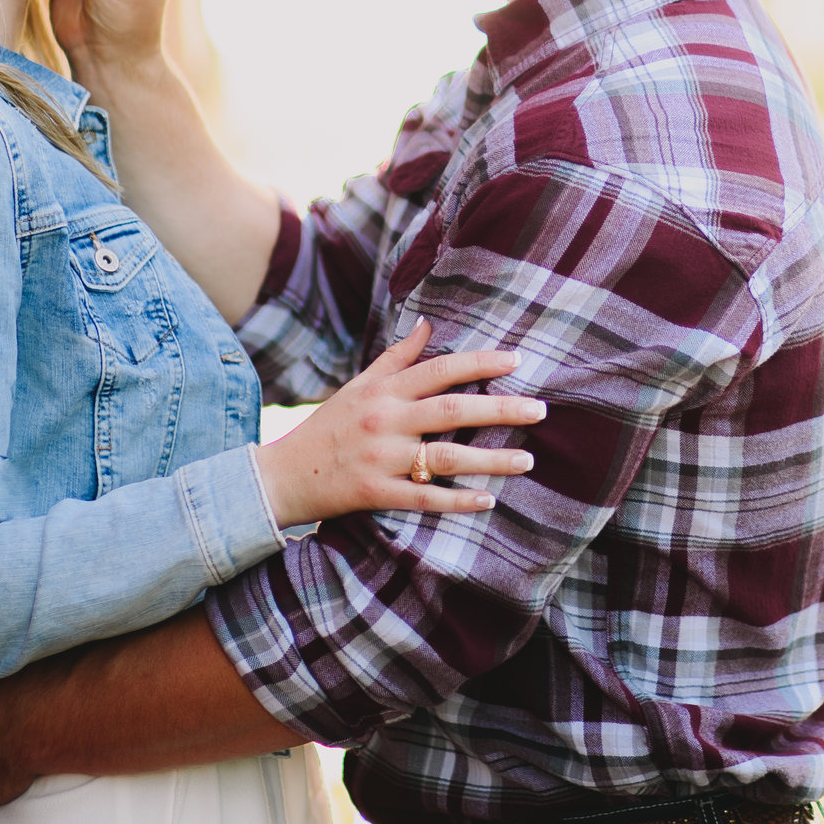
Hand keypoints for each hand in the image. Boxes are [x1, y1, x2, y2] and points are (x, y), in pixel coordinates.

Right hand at [254, 320, 544, 527]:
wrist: (282, 476)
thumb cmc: (328, 427)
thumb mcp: (359, 386)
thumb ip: (396, 357)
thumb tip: (428, 324)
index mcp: (384, 391)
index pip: (440, 369)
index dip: (481, 362)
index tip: (518, 359)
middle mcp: (385, 421)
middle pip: (451, 409)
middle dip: (500, 407)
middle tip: (541, 410)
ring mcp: (381, 459)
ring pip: (445, 456)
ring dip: (490, 459)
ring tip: (527, 460)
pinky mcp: (376, 494)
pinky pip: (424, 497)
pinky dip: (457, 500)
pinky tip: (488, 500)